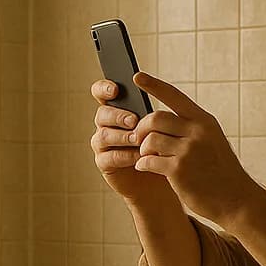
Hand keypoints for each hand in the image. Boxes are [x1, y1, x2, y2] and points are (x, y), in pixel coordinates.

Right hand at [90, 79, 170, 201]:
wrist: (164, 176)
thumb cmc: (164, 146)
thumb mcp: (162, 127)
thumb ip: (153, 115)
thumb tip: (153, 99)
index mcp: (118, 109)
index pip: (101, 93)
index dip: (104, 89)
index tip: (115, 90)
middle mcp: (107, 124)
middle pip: (102, 114)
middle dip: (117, 116)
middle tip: (134, 120)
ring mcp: (103, 144)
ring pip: (104, 135)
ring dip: (122, 136)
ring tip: (138, 139)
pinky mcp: (104, 163)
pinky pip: (108, 157)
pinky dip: (124, 156)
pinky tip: (138, 157)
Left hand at [129, 72, 259, 225]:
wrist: (236, 200)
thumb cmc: (221, 171)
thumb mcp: (212, 141)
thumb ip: (190, 129)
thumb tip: (157, 121)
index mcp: (205, 121)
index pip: (174, 96)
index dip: (154, 85)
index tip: (137, 76)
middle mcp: (197, 132)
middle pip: (155, 118)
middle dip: (142, 128)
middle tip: (140, 138)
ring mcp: (188, 151)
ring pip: (150, 140)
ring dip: (143, 148)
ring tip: (147, 156)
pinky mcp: (179, 170)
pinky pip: (148, 160)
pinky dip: (142, 163)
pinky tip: (145, 167)